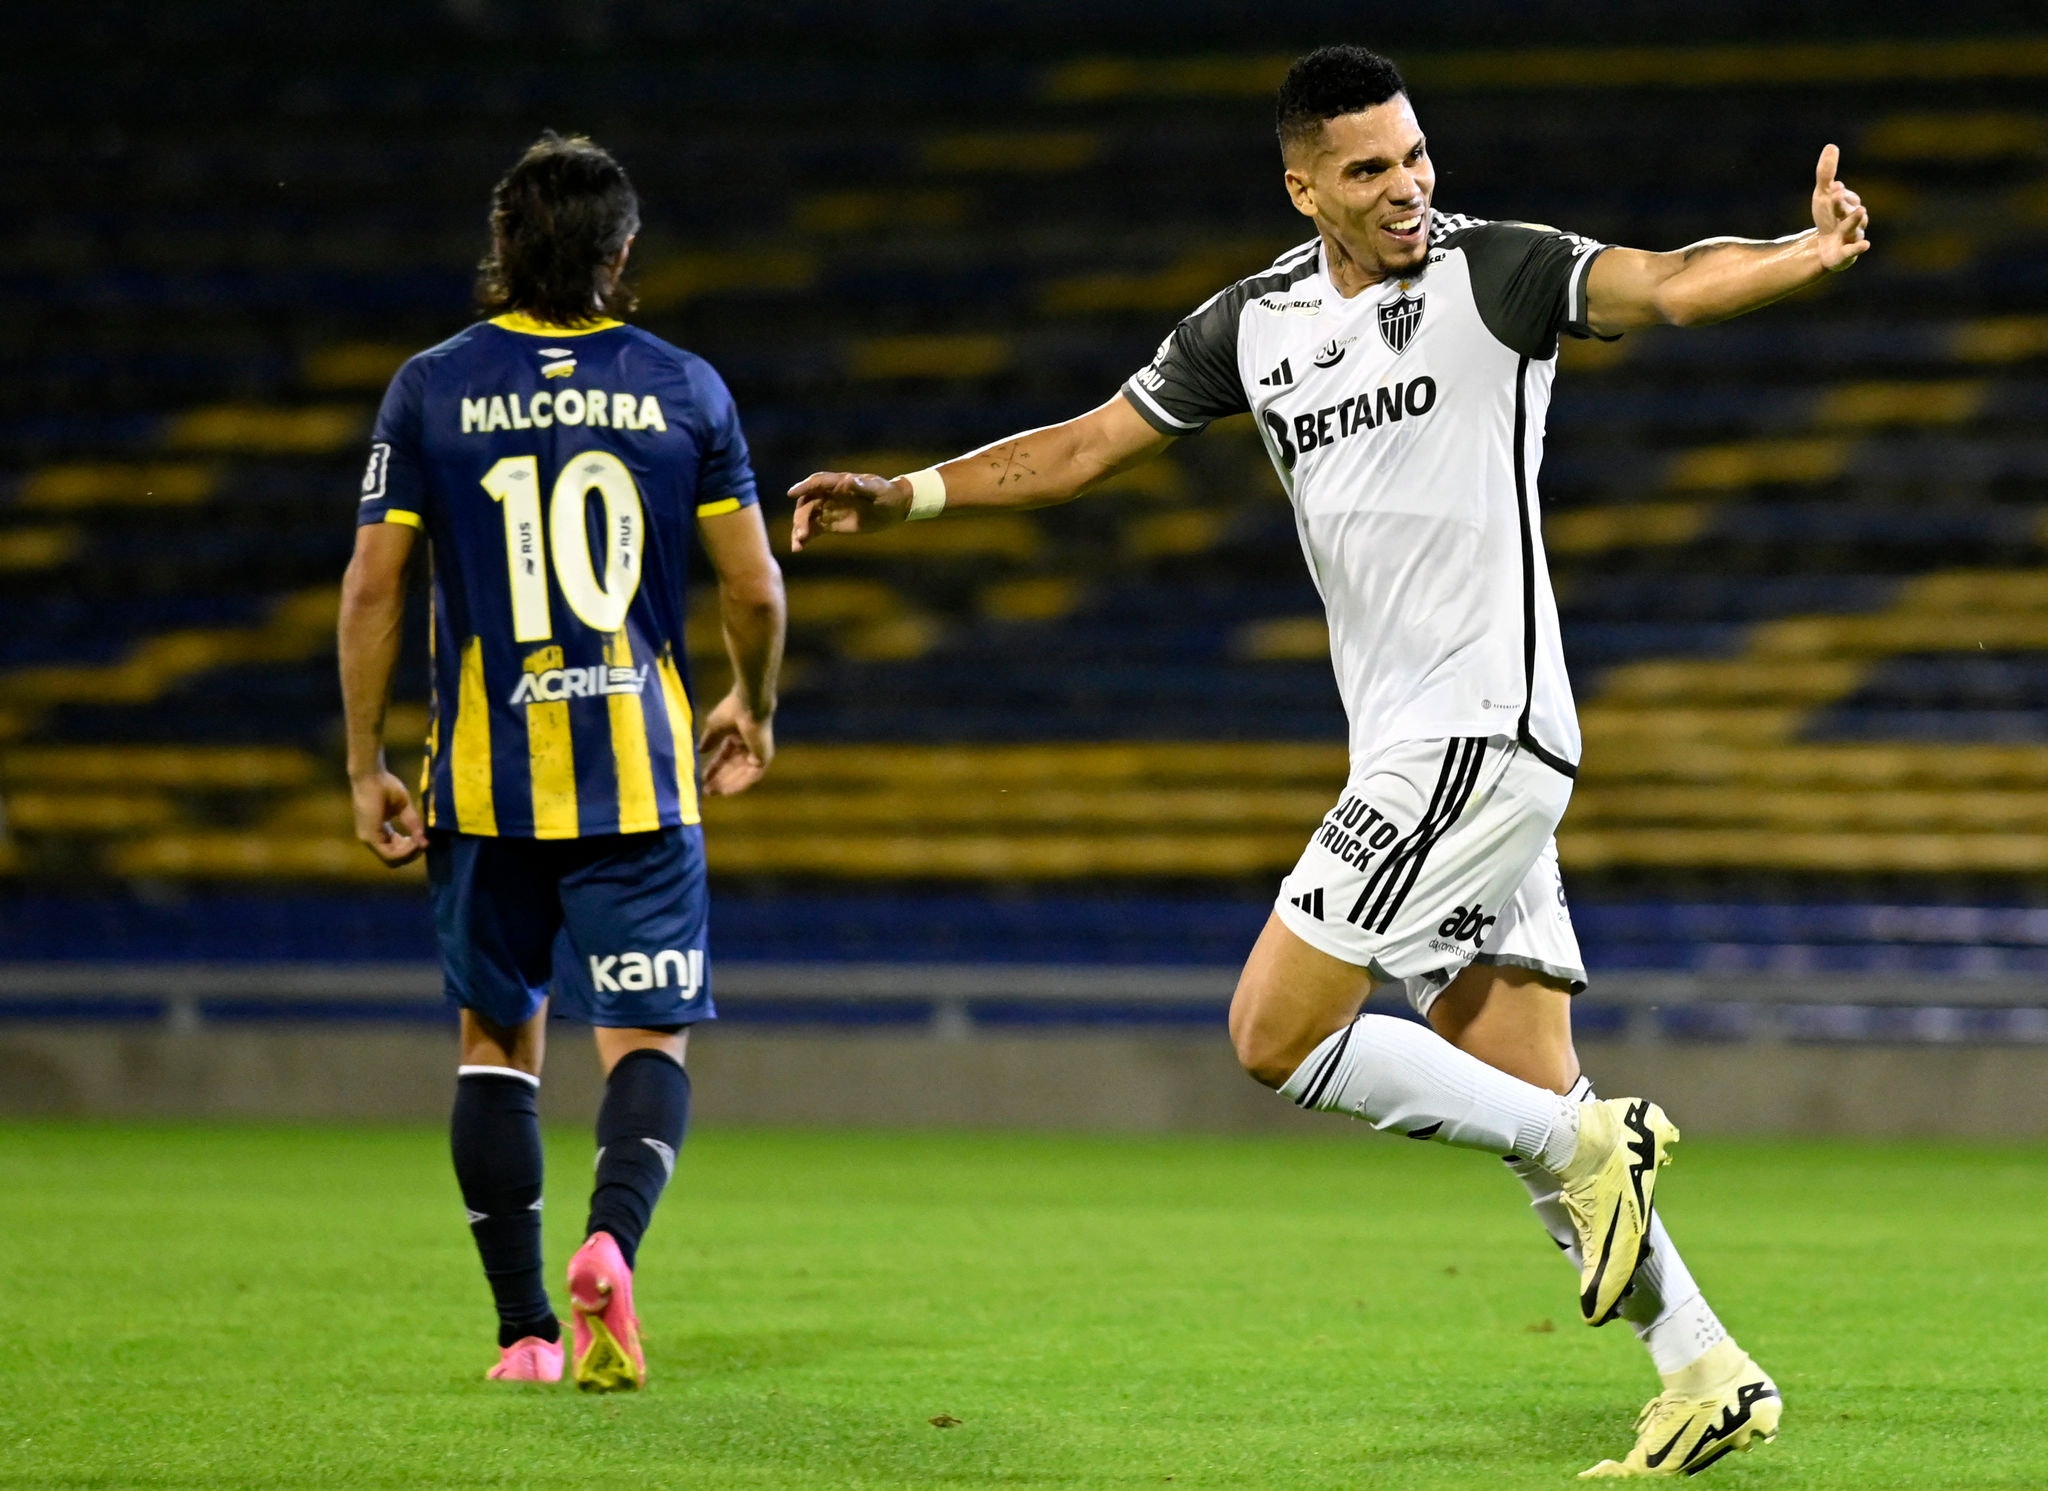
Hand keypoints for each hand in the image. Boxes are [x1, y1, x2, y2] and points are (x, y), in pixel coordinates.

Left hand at [351, 768, 425, 866]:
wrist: (371, 775)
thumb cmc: (385, 785)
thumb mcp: (404, 807)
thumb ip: (412, 824)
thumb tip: (425, 842)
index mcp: (378, 830)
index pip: (394, 850)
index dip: (410, 848)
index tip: (422, 839)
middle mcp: (371, 837)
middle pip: (393, 859)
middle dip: (411, 853)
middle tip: (423, 842)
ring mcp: (368, 838)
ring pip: (391, 859)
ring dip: (409, 853)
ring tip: (419, 841)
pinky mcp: (369, 836)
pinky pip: (389, 854)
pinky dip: (404, 851)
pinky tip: (414, 841)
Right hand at [697, 688, 774, 796]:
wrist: (749, 705)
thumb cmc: (732, 710)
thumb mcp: (714, 727)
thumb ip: (709, 740)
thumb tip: (699, 750)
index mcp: (738, 736)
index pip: (725, 757)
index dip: (714, 768)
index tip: (702, 778)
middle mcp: (748, 746)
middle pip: (733, 768)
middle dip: (719, 779)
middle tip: (706, 791)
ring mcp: (757, 753)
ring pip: (741, 774)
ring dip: (727, 784)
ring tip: (713, 792)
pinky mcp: (764, 758)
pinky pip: (751, 777)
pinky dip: (739, 784)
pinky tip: (726, 791)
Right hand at [787, 471, 909, 552]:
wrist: (893, 507)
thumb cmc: (887, 493)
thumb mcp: (878, 490)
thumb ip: (863, 486)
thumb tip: (849, 481)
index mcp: (839, 482)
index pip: (817, 482)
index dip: (803, 487)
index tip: (791, 494)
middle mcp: (829, 495)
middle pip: (808, 503)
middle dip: (801, 517)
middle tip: (801, 533)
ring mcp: (828, 509)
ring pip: (807, 517)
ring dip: (799, 529)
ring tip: (797, 545)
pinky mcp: (830, 524)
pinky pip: (813, 529)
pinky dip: (805, 538)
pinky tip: (799, 548)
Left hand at [1812, 144, 1869, 271]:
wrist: (1826, 249)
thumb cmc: (1828, 219)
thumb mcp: (1823, 195)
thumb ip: (1826, 173)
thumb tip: (1832, 145)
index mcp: (1847, 205)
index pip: (1845, 197)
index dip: (1838, 193)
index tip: (1833, 186)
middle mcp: (1852, 220)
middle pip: (1850, 210)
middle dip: (1844, 203)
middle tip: (1836, 194)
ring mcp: (1850, 237)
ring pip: (1854, 228)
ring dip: (1855, 220)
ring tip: (1859, 211)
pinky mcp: (1845, 255)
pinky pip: (1854, 251)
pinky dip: (1859, 248)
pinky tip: (1866, 245)